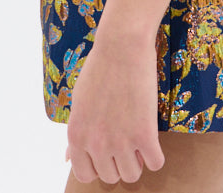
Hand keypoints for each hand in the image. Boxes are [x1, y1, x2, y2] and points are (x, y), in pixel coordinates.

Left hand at [64, 32, 165, 183]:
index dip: (98, 165)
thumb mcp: (79, 101)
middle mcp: (96, 143)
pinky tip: (152, 138)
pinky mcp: (144, 134)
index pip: (85, 174)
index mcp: (77, 135)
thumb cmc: (100, 68)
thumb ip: (76, 133)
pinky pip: (156, 163)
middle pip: (111, 176)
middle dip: (119, 161)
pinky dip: (156, 155)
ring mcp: (120, 141)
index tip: (107, 152)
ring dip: (138, 160)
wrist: (122, 45)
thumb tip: (66, 159)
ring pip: (133, 174)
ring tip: (139, 139)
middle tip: (126, 140)